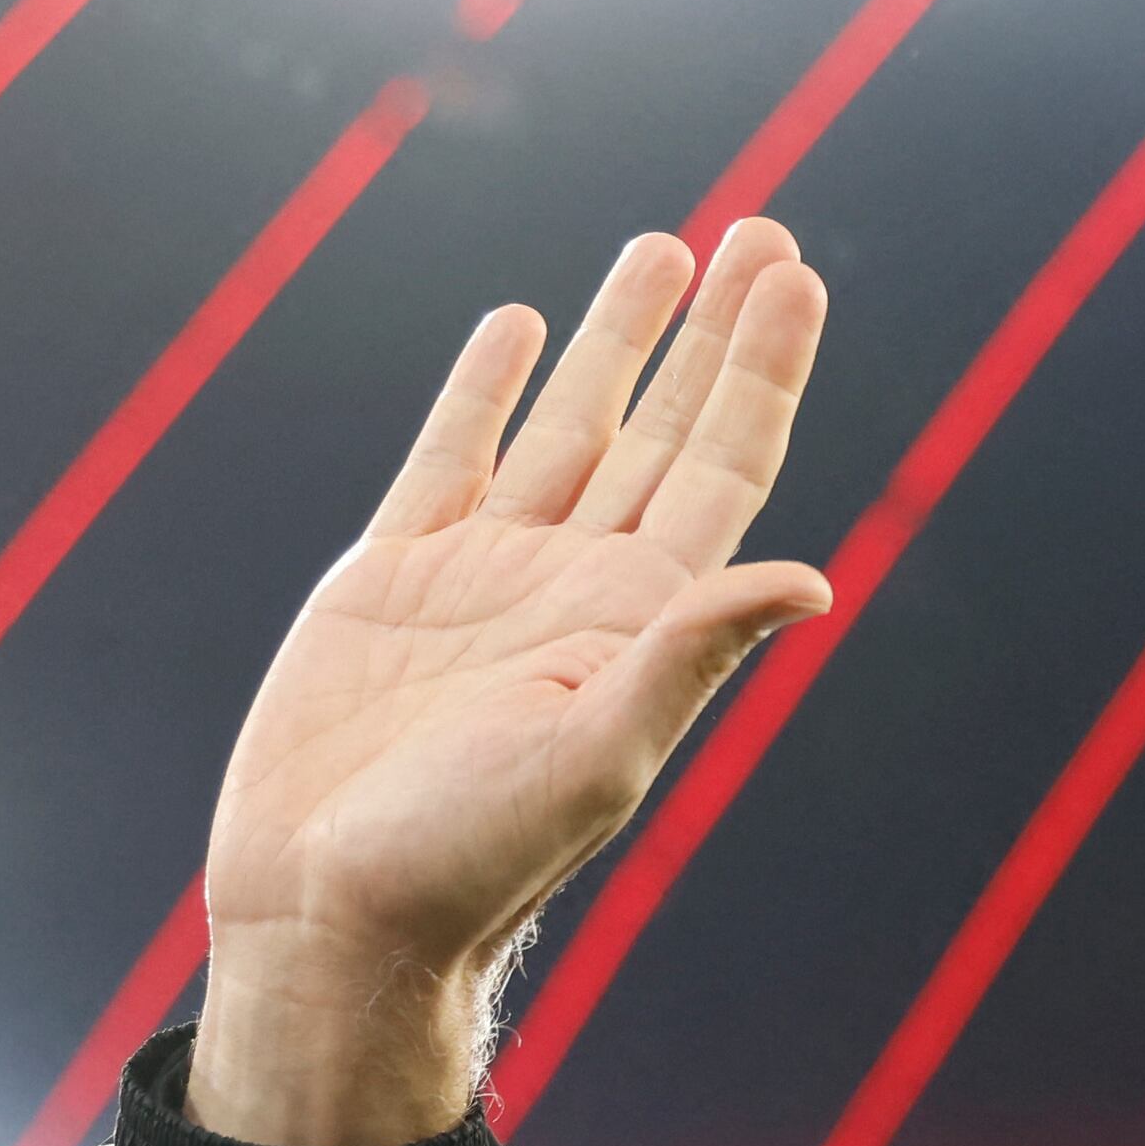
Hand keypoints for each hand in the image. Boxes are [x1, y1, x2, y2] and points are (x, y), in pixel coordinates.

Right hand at [189, 220, 831, 1145]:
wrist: (334, 914)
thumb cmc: (469, 858)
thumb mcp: (596, 755)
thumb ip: (691, 656)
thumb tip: (811, 582)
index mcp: (642, 622)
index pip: (726, 468)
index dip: (764, 372)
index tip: (801, 278)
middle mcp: (579, 586)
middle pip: (667, 428)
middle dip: (715, 333)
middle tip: (762, 231)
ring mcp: (488, 574)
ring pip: (570, 424)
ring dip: (619, 338)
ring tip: (666, 247)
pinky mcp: (392, 578)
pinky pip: (454, 456)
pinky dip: (489, 389)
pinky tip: (522, 327)